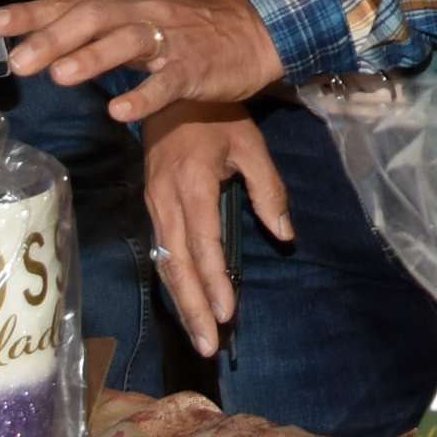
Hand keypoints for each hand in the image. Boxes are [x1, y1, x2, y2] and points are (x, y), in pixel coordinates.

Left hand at [0, 0, 285, 123]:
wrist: (256, 32)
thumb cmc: (189, 30)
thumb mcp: (140, 19)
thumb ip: (96, 29)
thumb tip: (43, 42)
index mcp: (126, 3)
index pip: (73, 4)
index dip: (35, 13)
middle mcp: (144, 15)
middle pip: (94, 20)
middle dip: (54, 39)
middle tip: (20, 62)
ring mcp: (170, 42)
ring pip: (128, 43)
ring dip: (93, 59)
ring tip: (61, 77)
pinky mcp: (194, 69)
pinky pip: (166, 84)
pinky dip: (143, 97)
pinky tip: (121, 112)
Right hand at [142, 102, 290, 359]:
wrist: (169, 90)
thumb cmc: (217, 116)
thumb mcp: (251, 146)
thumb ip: (269, 191)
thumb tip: (286, 236)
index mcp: (192, 185)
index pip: (203, 244)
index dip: (213, 281)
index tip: (227, 313)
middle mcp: (166, 201)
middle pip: (177, 265)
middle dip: (193, 308)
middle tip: (208, 345)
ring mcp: (153, 205)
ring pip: (165, 263)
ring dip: (181, 301)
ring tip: (199, 335)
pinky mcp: (150, 206)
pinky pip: (161, 251)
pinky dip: (173, 280)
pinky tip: (185, 302)